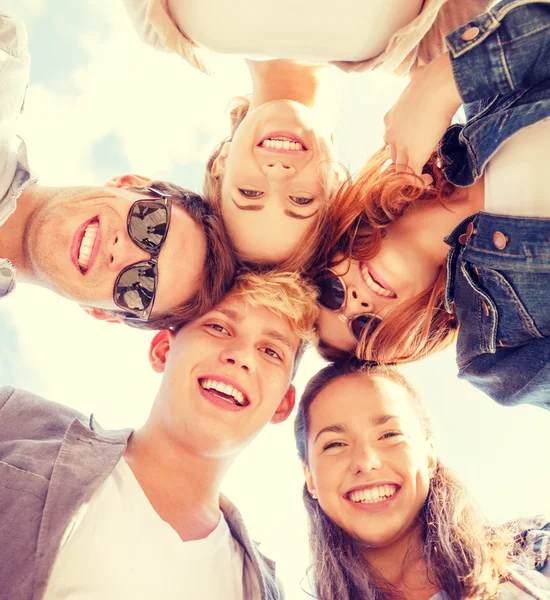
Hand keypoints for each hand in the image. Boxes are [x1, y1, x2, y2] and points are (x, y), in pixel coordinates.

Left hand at [383, 52, 461, 180]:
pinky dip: (419, 181)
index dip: (401, 145)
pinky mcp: (413, 155)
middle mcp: (391, 133)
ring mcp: (401, 146)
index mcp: (391, 117)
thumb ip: (416, 80)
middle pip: (393, 155)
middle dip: (403, 161)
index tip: (413, 147)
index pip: (391, 138)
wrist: (439, 84)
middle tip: (417, 165)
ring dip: (411, 174)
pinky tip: (429, 180)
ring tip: (423, 177)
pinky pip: (412, 175)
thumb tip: (418, 72)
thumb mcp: (418, 78)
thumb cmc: (434, 78)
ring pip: (401, 168)